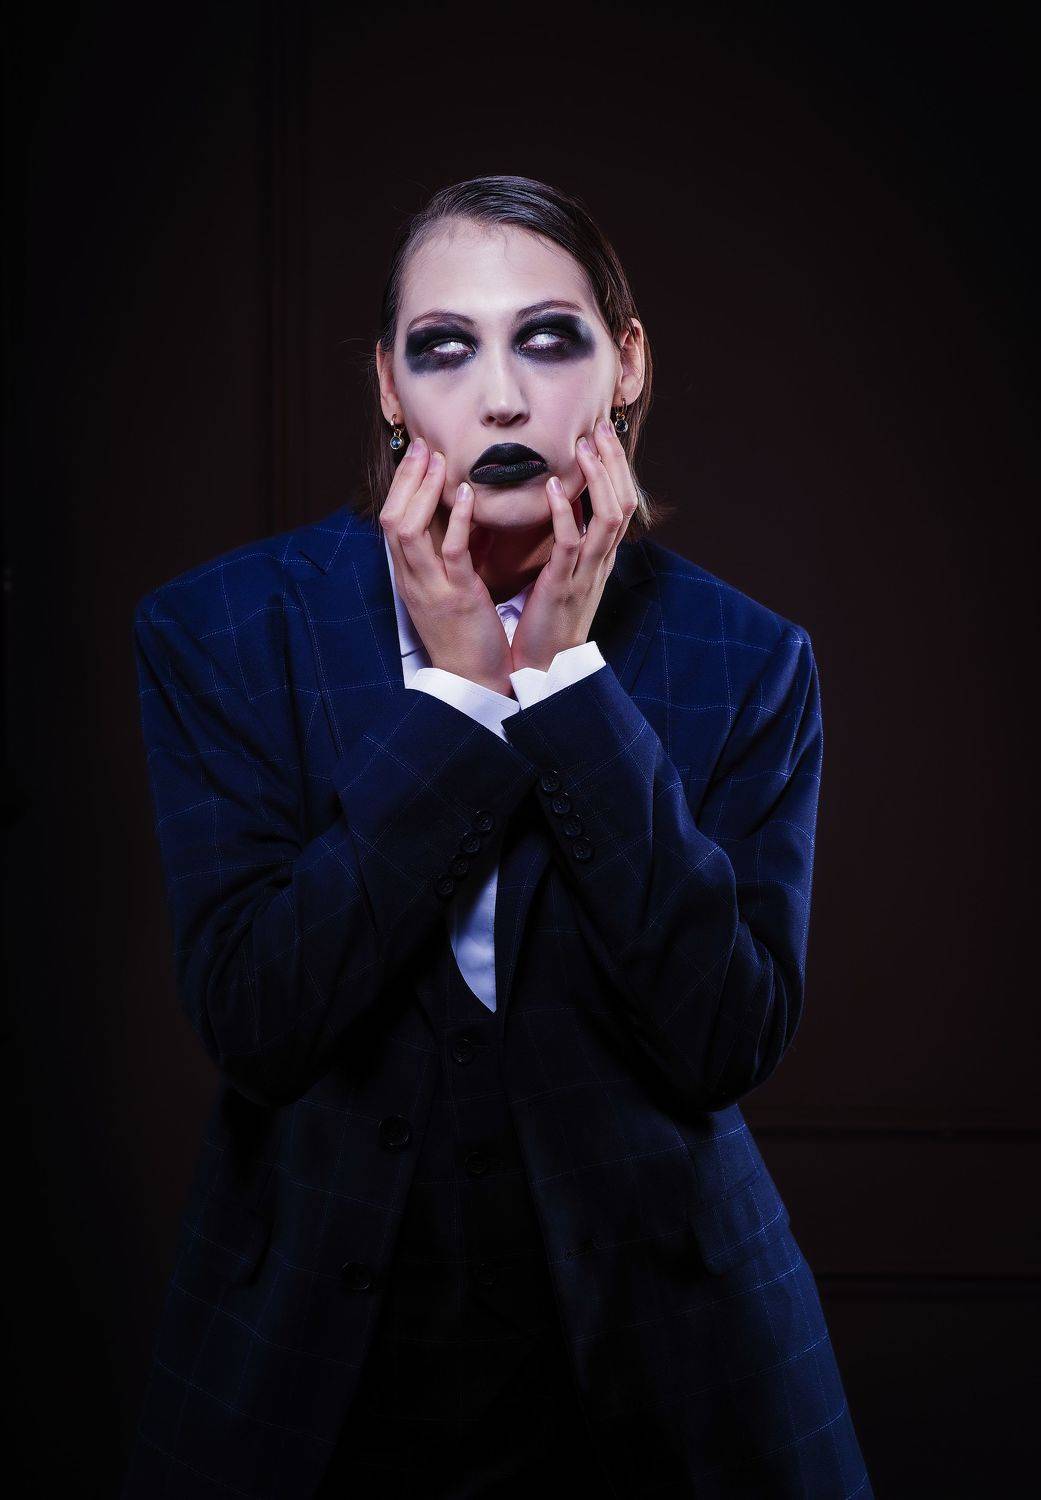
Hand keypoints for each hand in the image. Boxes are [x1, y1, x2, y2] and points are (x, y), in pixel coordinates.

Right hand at [380, 437, 514, 695]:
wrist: (472, 679)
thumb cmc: (465, 632)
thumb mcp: (452, 586)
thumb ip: (454, 551)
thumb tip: (464, 513)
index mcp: (409, 574)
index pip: (392, 519)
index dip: (402, 484)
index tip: (418, 454)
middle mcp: (411, 578)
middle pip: (391, 518)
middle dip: (406, 478)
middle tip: (424, 446)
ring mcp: (431, 587)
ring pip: (409, 530)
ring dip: (422, 491)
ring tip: (438, 462)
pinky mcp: (457, 598)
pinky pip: (450, 552)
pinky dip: (456, 519)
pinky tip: (466, 494)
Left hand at [509, 415, 638, 673]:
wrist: (544, 668)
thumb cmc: (547, 619)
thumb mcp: (563, 573)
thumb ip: (568, 538)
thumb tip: (563, 502)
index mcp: (601, 555)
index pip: (619, 501)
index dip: (614, 466)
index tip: (600, 434)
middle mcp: (601, 560)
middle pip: (622, 501)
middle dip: (613, 462)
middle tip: (598, 427)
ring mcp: (586, 572)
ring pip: (607, 517)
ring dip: (597, 477)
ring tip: (584, 445)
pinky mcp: (563, 585)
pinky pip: (570, 543)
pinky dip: (564, 511)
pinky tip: (552, 487)